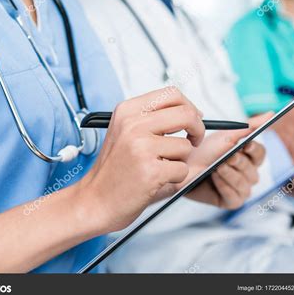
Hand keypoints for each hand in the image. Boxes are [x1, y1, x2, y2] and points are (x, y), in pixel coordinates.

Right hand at [79, 88, 204, 232]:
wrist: (95, 200)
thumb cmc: (114, 170)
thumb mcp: (127, 133)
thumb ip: (155, 120)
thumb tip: (195, 113)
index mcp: (127, 111)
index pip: (172, 94)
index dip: (189, 107)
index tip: (192, 120)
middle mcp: (133, 125)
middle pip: (186, 114)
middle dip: (198, 129)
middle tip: (194, 141)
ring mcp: (141, 147)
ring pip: (186, 146)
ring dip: (181, 160)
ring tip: (160, 167)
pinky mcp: (150, 170)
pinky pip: (183, 169)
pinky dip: (176, 178)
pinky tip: (157, 180)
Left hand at [177, 114, 270, 209]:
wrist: (183, 166)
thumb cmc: (204, 151)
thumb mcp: (225, 135)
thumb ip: (248, 126)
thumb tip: (271, 113)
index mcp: (249, 158)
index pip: (260, 153)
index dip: (254, 149)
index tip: (246, 143)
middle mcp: (248, 174)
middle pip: (252, 169)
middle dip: (239, 162)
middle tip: (228, 156)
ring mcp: (241, 189)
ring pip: (244, 183)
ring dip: (230, 173)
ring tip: (217, 166)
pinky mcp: (230, 201)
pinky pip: (234, 196)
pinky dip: (224, 185)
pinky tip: (215, 177)